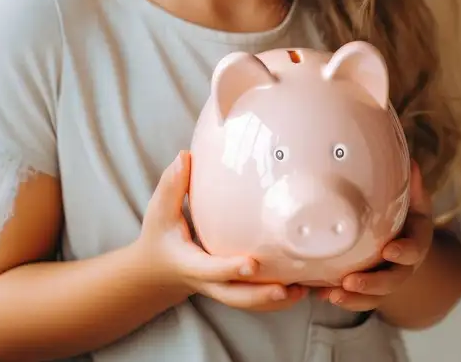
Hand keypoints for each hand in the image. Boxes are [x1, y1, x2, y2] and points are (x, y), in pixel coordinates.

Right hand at [137, 150, 305, 311]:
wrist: (158, 270)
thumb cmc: (161, 236)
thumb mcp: (159, 211)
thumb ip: (172, 185)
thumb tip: (184, 156)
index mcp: (191, 264)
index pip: (211, 270)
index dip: (230, 268)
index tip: (253, 263)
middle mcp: (208, 282)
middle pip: (234, 297)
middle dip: (259, 296)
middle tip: (285, 289)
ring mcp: (221, 289)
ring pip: (248, 303)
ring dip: (275, 301)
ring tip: (302, 291)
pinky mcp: (233, 290)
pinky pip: (255, 301)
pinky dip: (277, 300)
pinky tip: (301, 290)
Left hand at [318, 161, 432, 311]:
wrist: (407, 246)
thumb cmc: (408, 219)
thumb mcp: (415, 203)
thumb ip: (413, 187)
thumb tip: (408, 161)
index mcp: (415, 244)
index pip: (413, 250)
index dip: (402, 252)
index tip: (388, 250)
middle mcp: (402, 268)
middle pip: (391, 282)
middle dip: (371, 284)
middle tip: (350, 281)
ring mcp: (385, 282)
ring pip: (373, 297)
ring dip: (353, 299)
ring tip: (332, 295)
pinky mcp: (368, 291)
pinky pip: (356, 300)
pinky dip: (340, 299)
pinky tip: (321, 295)